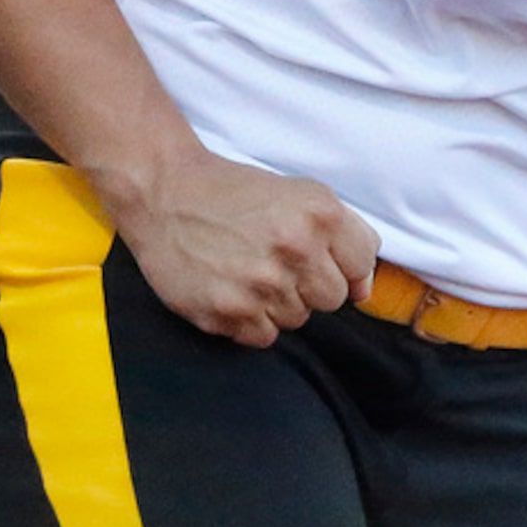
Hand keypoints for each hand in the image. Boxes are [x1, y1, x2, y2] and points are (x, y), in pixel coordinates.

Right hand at [105, 145, 378, 348]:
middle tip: (271, 259)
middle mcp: (295, 248)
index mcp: (319, 213)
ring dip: (276, 302)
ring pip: (297, 320)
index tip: (313, 255)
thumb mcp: (297, 192)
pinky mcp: (228, 311)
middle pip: (331, 300)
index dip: (339, 264)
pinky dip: (248, 319)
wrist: (162, 190)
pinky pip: (263, 336)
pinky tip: (229, 287)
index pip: (361, 267)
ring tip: (244, 269)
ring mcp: (261, 283)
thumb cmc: (230, 191)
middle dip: (307, 284)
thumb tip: (364, 291)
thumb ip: (343, 233)